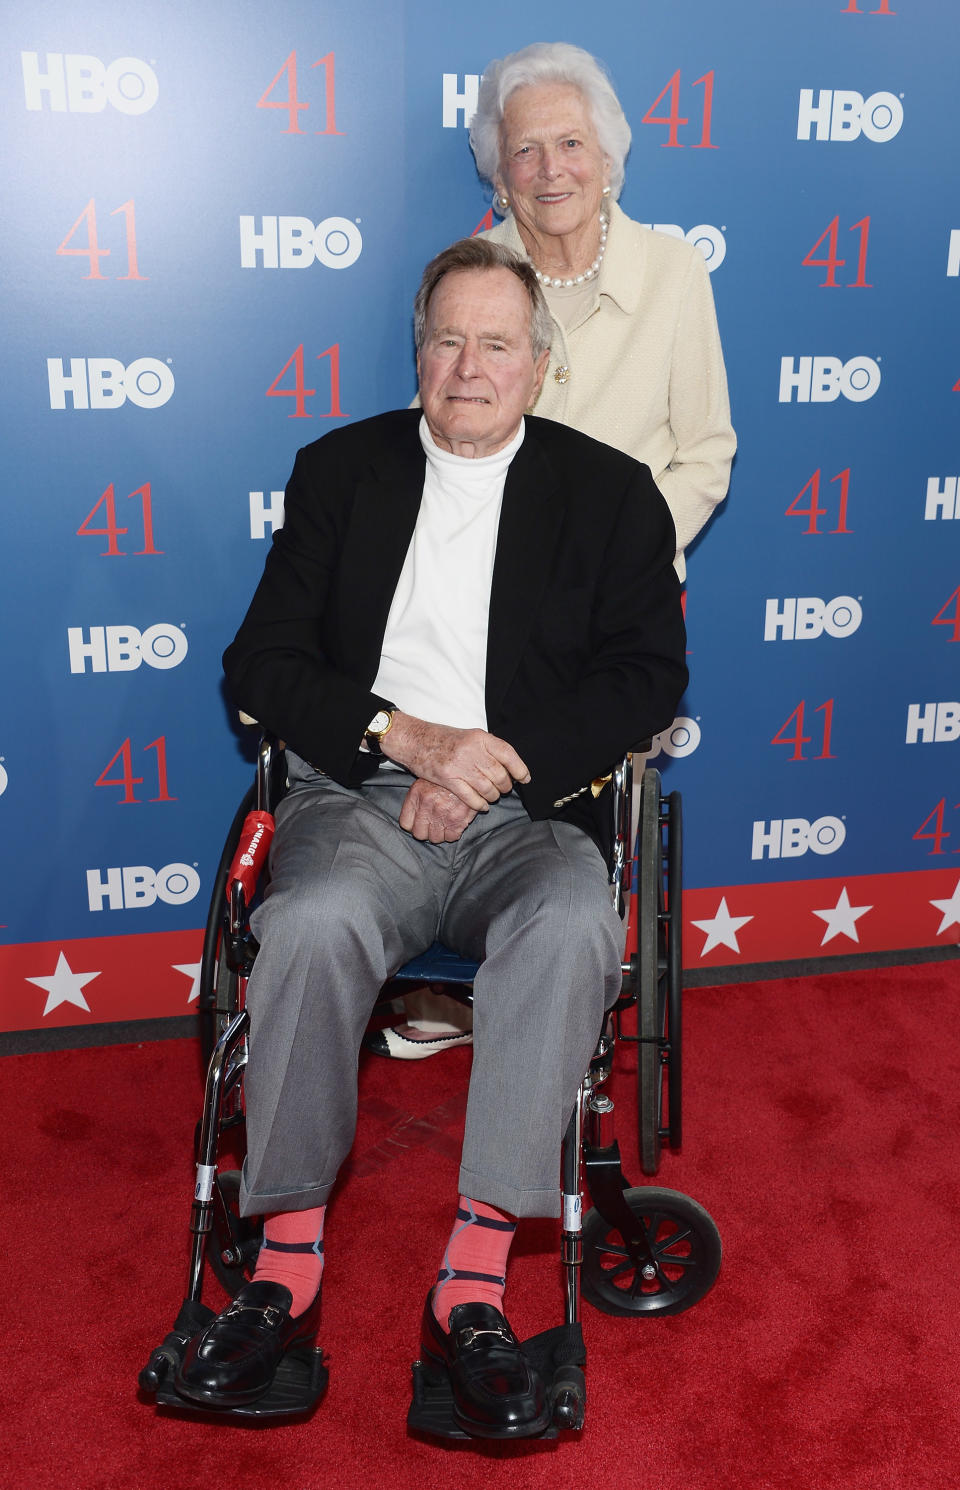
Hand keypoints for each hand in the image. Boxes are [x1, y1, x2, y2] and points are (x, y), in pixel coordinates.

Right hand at [382, 713, 529, 811]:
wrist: (417, 740)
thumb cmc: (444, 739)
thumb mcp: (470, 736)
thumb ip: (488, 749)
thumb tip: (510, 766)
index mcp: (480, 737)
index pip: (508, 754)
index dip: (519, 769)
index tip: (524, 778)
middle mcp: (472, 750)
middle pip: (499, 775)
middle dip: (505, 786)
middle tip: (503, 789)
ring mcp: (459, 765)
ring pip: (487, 788)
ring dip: (493, 796)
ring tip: (492, 797)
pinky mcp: (448, 779)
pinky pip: (471, 797)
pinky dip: (479, 805)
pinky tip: (481, 805)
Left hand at [399, 779, 477, 842]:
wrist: (468, 769)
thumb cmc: (448, 776)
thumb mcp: (427, 779)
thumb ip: (417, 799)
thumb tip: (413, 818)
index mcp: (417, 795)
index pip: (406, 824)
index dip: (413, 826)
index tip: (419, 823)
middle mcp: (427, 805)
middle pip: (419, 834)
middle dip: (426, 831)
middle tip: (433, 825)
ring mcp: (442, 814)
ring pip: (435, 838)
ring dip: (440, 833)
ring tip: (445, 823)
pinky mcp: (457, 820)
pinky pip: (451, 837)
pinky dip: (454, 833)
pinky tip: (456, 824)